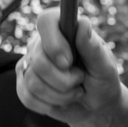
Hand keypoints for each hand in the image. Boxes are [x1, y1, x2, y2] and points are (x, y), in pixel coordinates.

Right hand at [17, 11, 122, 126]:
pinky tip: (61, 102)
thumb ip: (92, 47)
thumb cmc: (102, 80)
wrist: (96, 105)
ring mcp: (30, 63)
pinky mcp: (24, 84)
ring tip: (74, 92)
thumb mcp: (104, 65)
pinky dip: (49, 105)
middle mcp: (42, 43)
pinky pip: (27, 96)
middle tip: (80, 80)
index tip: (68, 62)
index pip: (46, 21)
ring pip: (32, 82)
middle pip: (39, 61)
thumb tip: (82, 24)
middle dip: (64, 80)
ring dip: (60, 95)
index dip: (54, 43)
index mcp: (63, 30)